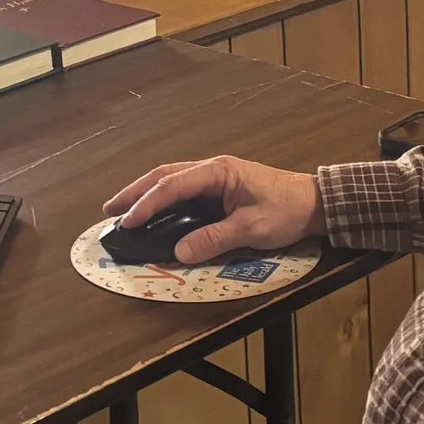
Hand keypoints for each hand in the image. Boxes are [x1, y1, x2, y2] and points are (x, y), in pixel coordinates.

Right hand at [102, 155, 323, 264]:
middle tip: (109, 210)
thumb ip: (215, 239)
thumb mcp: (252, 228)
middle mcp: (212, 170)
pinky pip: (183, 191)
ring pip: (171, 181)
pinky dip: (163, 200)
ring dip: (146, 194)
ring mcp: (215, 178)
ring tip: (122, 210)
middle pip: (164, 176)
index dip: (147, 203)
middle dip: (135, 193)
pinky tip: (154, 212)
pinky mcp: (219, 189)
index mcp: (218, 172)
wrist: (314, 203)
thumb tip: (179, 253)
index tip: (127, 221)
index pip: (173, 185)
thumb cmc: (287, 211)